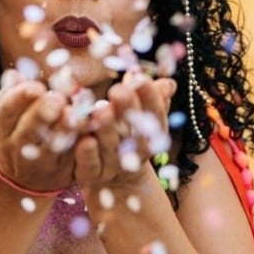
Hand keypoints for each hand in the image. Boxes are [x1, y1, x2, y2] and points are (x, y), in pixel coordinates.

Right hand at [0, 69, 76, 193]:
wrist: (23, 175)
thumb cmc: (18, 130)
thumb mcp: (7, 112)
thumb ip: (11, 93)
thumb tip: (14, 74)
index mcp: (0, 126)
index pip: (5, 111)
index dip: (19, 98)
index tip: (37, 86)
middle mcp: (15, 147)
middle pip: (26, 131)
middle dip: (41, 114)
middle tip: (56, 99)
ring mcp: (38, 162)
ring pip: (50, 147)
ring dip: (62, 130)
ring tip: (73, 113)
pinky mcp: (61, 171)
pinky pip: (71, 157)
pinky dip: (80, 143)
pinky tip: (89, 127)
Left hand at [73, 72, 176, 189]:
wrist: (114, 176)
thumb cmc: (127, 133)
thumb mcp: (142, 116)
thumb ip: (153, 98)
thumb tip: (169, 83)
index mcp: (152, 134)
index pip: (155, 114)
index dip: (149, 96)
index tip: (140, 77)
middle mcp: (136, 152)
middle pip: (134, 129)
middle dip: (127, 109)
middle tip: (119, 90)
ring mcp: (115, 166)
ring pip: (111, 146)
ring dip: (107, 128)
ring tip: (100, 109)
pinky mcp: (93, 175)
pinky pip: (91, 165)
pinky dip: (88, 153)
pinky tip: (85, 139)